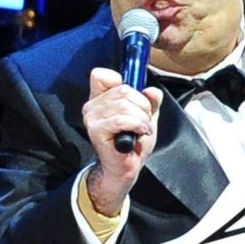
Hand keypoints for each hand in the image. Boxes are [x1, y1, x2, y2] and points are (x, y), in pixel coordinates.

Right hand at [80, 67, 162, 214]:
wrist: (125, 169)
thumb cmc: (132, 144)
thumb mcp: (146, 117)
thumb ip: (150, 102)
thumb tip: (152, 91)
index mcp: (99, 99)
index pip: (100, 75)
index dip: (121, 82)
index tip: (132, 100)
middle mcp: (91, 106)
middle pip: (124, 90)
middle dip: (142, 106)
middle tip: (144, 121)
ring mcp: (91, 118)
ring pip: (125, 105)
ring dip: (141, 118)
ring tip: (141, 129)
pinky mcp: (96, 130)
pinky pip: (122, 119)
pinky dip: (136, 125)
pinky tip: (138, 133)